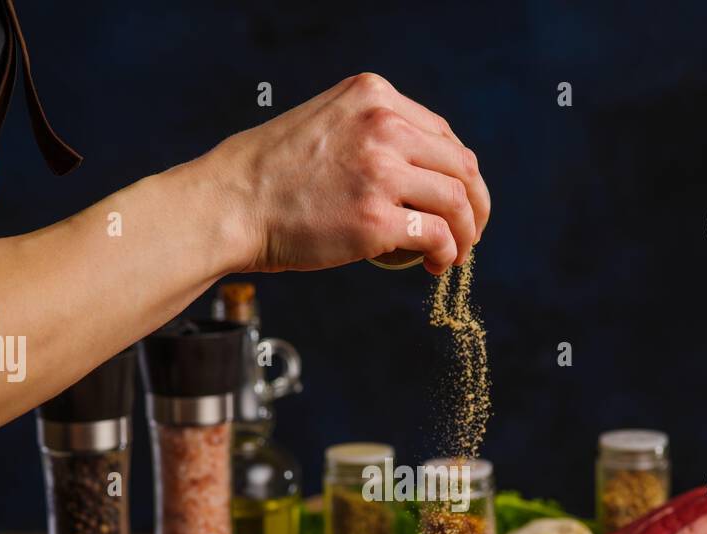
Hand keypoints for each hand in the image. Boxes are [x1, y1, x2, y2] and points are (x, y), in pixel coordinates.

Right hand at [206, 72, 490, 274]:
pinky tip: (437, 264)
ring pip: (457, 201)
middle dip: (475, 204)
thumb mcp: (324, 123)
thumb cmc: (270, 176)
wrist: (231, 205)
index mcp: (373, 96)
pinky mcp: (377, 219)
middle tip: (470, 233)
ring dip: (467, 233)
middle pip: (460, 165)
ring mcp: (381, 172)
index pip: (443, 134)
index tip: (458, 200)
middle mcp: (383, 126)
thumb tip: (415, 168)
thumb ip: (368, 132)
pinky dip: (448, 253)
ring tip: (456, 254)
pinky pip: (437, 236)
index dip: (459, 173)